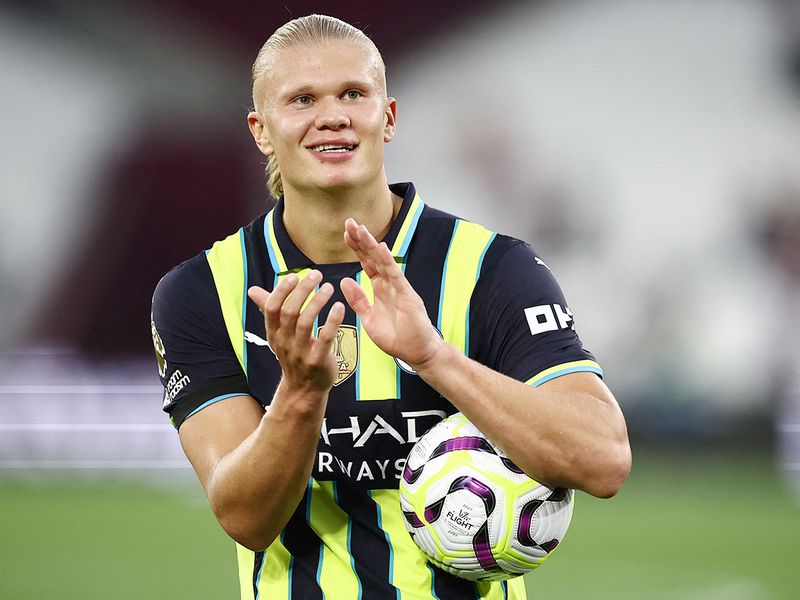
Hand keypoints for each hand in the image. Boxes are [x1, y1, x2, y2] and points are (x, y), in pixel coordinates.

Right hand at [248, 270, 344, 393]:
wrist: (303, 390)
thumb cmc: (293, 355)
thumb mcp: (278, 334)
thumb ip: (269, 310)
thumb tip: (252, 290)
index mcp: (273, 333)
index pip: (272, 308)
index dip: (282, 290)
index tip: (295, 276)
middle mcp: (284, 342)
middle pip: (290, 312)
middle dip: (303, 291)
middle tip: (317, 275)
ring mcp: (299, 353)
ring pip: (305, 322)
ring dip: (317, 302)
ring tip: (329, 288)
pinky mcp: (317, 361)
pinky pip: (325, 339)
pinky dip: (332, 321)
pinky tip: (340, 307)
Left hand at [340, 218, 443, 369]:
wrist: (416, 352)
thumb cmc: (396, 337)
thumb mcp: (368, 318)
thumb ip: (358, 300)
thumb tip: (345, 281)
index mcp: (379, 289)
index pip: (366, 263)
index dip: (356, 249)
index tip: (346, 233)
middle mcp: (389, 284)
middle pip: (372, 257)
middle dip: (361, 240)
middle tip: (349, 222)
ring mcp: (398, 287)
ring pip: (382, 261)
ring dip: (370, 245)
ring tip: (360, 229)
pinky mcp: (407, 295)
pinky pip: (395, 275)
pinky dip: (387, 261)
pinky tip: (379, 247)